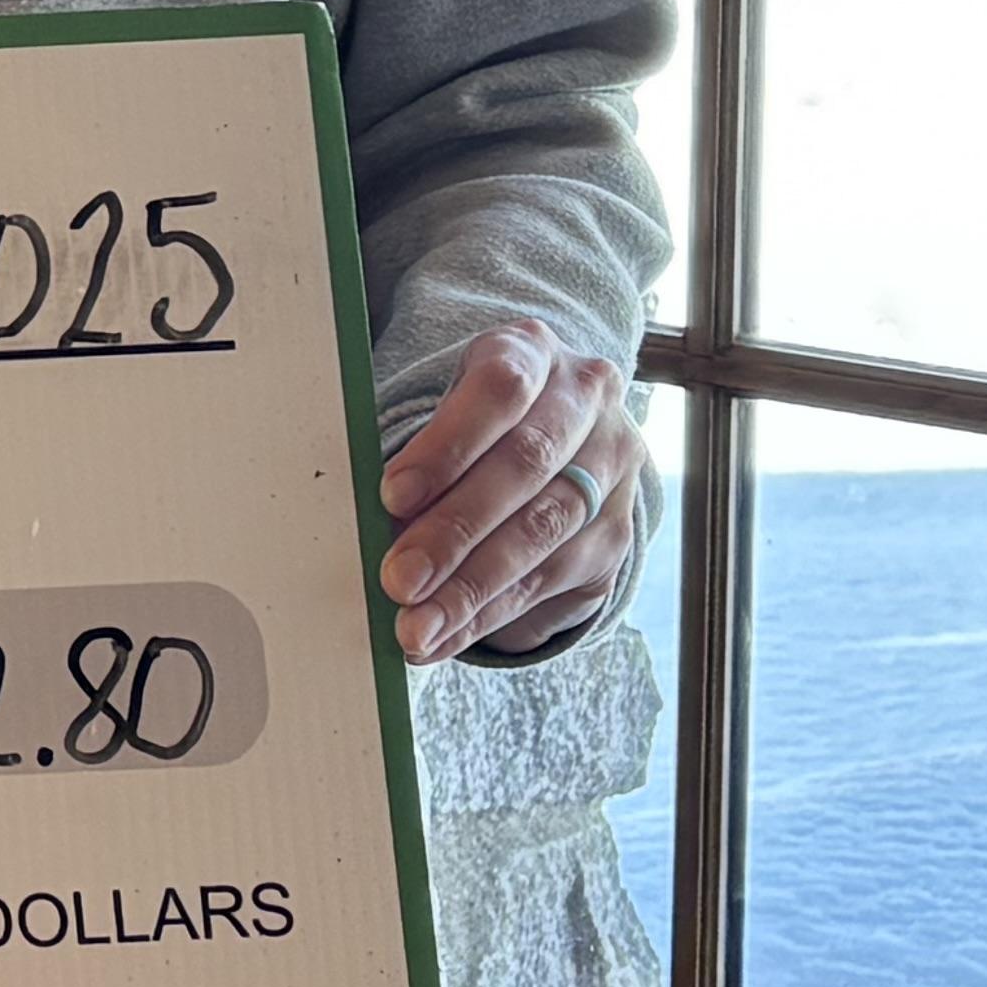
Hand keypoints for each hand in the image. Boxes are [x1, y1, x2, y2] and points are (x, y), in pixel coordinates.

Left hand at [375, 321, 635, 664]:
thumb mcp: (450, 402)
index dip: (446, 446)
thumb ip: (420, 449)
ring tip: (416, 627)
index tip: (392, 495)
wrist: (561, 424)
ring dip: (471, 590)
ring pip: (543, 534)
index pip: (499, 390)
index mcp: (535, 351)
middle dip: (454, 532)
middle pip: (523, 469)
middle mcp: (587, 403)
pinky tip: (445, 634)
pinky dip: (489, 614)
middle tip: (398, 580)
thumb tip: (371, 522)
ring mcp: (611, 468)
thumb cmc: (476, 414)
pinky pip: (551, 582)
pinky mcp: (615, 532)